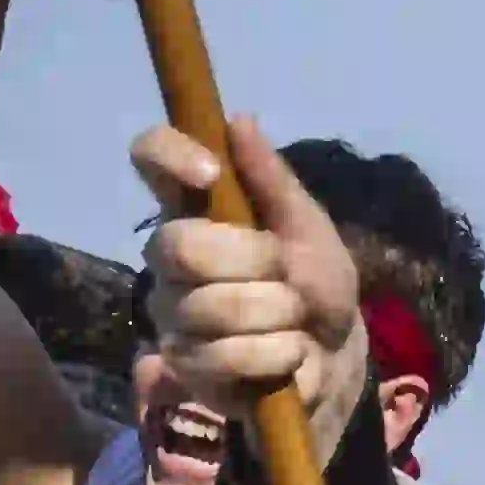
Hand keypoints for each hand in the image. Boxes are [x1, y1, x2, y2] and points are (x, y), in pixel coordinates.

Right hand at [131, 117, 368, 449]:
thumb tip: (238, 120)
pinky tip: (284, 354)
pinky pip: (223, 355)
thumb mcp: (308, 227)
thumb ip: (273, 180)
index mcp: (195, 207)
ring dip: (275, 313)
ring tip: (291, 319)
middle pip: (178, 245)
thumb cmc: (316, 282)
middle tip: (284, 273)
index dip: (169, 156)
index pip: (150, 158)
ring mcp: (170, 310)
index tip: (210, 174)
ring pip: (210, 306)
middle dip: (251, 260)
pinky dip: (274, 354)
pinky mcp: (181, 364)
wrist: (334, 356)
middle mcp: (169, 254)